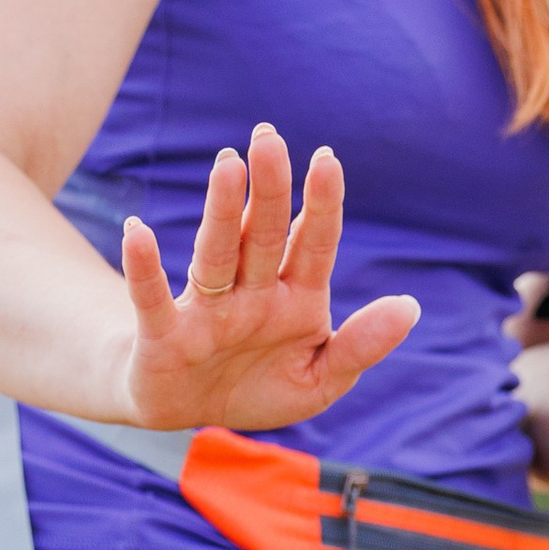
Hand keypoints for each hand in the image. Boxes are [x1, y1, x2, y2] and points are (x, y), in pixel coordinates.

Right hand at [118, 124, 417, 432]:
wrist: (189, 414)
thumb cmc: (258, 386)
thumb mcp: (320, 379)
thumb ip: (361, 345)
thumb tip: (410, 306)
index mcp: (295, 299)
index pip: (313, 244)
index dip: (321, 204)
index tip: (327, 159)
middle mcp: (251, 294)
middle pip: (262, 236)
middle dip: (268, 190)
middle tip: (268, 136)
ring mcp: (207, 310)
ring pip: (216, 253)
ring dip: (222, 211)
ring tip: (227, 164)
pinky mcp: (165, 334)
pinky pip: (153, 296)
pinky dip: (144, 267)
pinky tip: (138, 231)